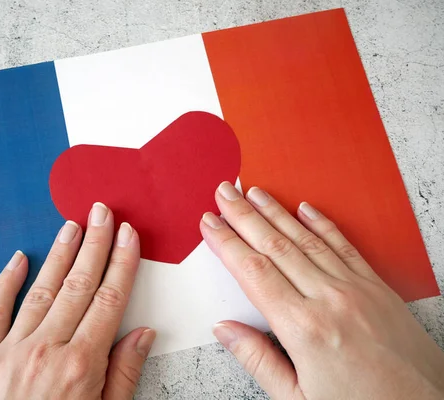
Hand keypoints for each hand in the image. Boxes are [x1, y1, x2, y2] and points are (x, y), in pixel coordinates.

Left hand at [0, 203, 155, 399]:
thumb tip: (144, 333)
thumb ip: (123, 376)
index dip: (121, 263)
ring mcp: (10, 350)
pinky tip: (19, 258)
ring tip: (72, 224)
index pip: (109, 300)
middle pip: (78, 285)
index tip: (128, 235)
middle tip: (103, 212)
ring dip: (60, 254)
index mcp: (81, 365)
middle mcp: (46, 349)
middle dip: (94, 244)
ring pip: (42, 289)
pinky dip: (6, 282)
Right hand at [200, 182, 443, 399]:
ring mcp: (356, 289)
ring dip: (276, 212)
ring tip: (255, 192)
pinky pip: (344, 247)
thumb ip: (258, 360)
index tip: (210, 223)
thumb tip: (225, 329)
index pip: (253, 272)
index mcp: (303, 329)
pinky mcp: (378, 288)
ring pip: (306, 240)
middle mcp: (329, 300)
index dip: (227, 243)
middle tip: (225, 192)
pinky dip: (322, 224)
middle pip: (275, 246)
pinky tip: (305, 208)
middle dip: (244, 215)